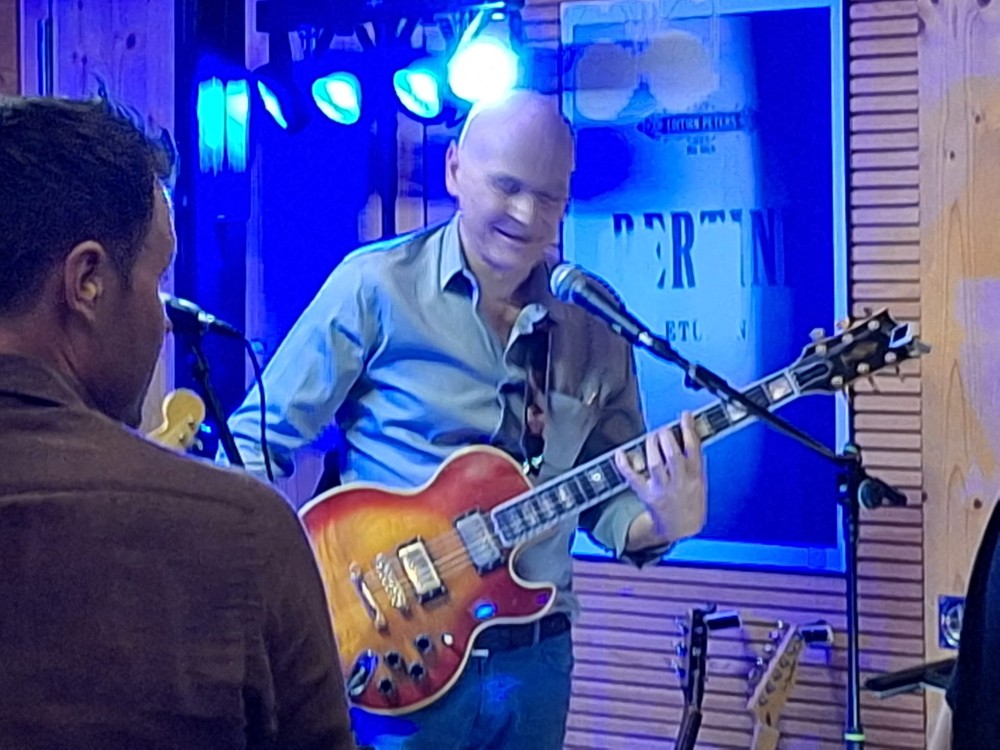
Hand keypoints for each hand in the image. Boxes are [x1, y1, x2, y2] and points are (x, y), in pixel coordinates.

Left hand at [616, 412, 706, 548]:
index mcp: (695, 477)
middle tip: (663, 430)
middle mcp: (679, 482)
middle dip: (666, 437)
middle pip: (673, 455)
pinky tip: (620, 453)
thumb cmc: (691, 502)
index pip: (693, 449)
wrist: (682, 528)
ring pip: (655, 464)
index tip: (684, 416)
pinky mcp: (646, 495)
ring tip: (652, 438)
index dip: (688, 430)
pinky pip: (633, 479)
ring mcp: (662, 489)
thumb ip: (695, 460)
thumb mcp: (700, 481)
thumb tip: (689, 433)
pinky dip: (624, 465)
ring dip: (652, 446)